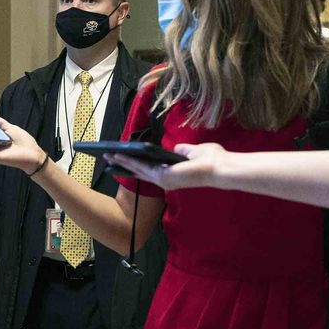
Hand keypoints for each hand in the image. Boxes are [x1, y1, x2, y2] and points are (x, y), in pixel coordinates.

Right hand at [106, 142, 227, 190]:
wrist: (219, 167)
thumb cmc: (212, 160)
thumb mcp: (194, 152)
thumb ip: (184, 151)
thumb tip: (177, 148)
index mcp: (173, 175)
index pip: (150, 170)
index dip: (136, 164)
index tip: (124, 159)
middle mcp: (165, 180)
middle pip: (139, 171)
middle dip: (123, 164)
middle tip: (109, 158)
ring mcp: (162, 180)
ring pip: (137, 169)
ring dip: (122, 162)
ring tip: (109, 155)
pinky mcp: (161, 177)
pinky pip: (141, 167)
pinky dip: (128, 161)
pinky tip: (119, 155)